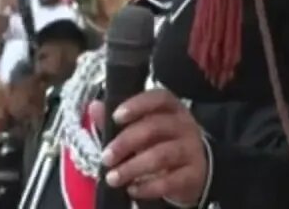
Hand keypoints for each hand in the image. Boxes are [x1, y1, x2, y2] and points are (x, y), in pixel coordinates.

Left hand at [93, 89, 208, 204]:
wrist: (192, 172)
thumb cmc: (161, 144)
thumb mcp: (142, 129)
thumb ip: (119, 120)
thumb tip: (95, 107)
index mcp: (172, 109)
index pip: (160, 98)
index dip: (138, 105)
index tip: (116, 117)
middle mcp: (185, 125)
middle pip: (156, 127)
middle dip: (126, 142)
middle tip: (106, 158)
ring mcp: (191, 149)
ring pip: (162, 155)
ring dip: (133, 167)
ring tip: (113, 178)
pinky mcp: (193, 174)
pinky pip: (170, 181)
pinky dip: (148, 187)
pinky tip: (132, 189)